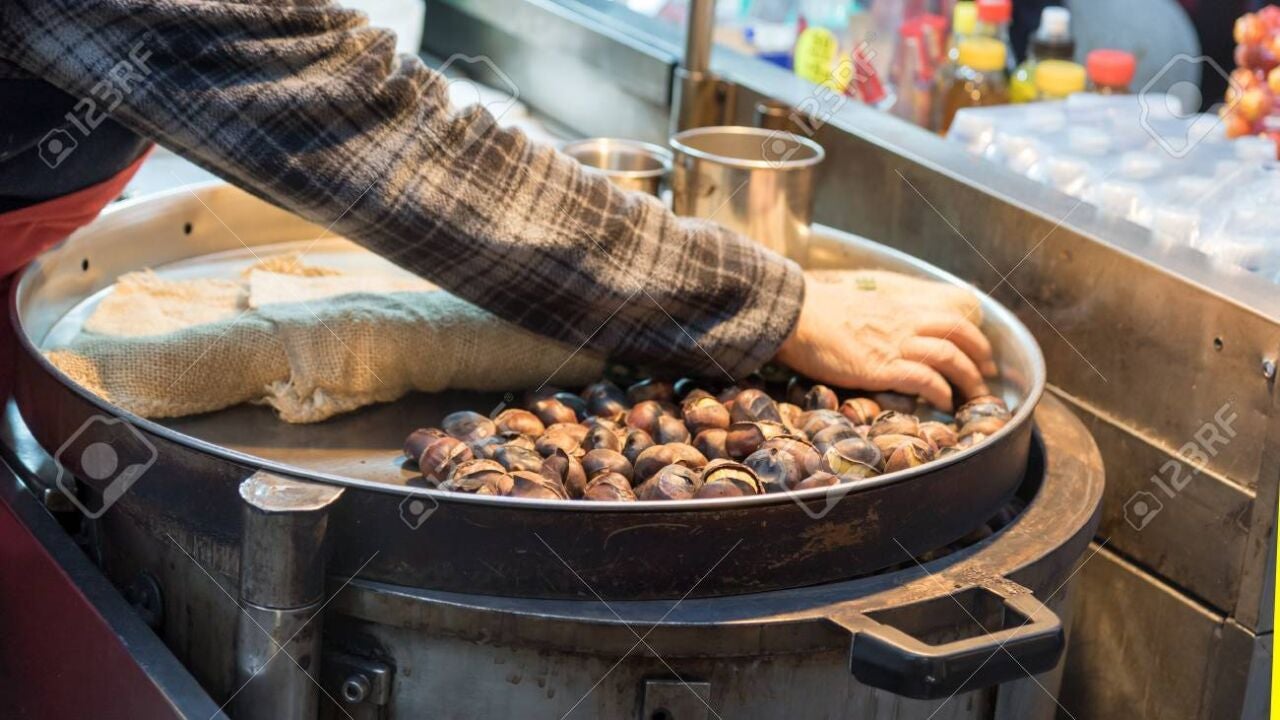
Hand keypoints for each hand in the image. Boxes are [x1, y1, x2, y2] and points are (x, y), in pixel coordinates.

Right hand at [775, 270, 996, 411]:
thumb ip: (882, 317)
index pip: (951, 315)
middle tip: (986, 378)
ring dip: (969, 379)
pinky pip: (925, 380)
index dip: (974, 335)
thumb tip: (887, 331)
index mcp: (900, 307)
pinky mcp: (881, 367)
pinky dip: (941, 393)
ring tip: (972, 397)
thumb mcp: (860, 306)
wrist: (795, 315)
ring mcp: (895, 344)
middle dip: (981, 359)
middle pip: (960, 334)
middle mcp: (905, 323)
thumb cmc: (817, 313)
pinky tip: (943, 405)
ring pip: (950, 357)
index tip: (981, 354)